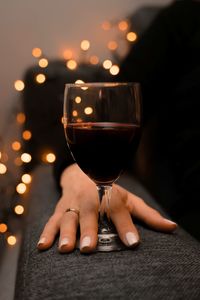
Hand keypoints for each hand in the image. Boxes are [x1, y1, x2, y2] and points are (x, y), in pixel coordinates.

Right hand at [37, 164, 176, 252]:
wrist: (82, 173)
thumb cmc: (109, 191)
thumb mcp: (129, 199)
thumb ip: (147, 215)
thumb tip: (171, 227)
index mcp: (109, 194)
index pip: (119, 208)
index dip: (126, 225)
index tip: (133, 242)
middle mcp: (90, 198)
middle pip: (89, 211)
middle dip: (88, 229)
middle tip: (88, 248)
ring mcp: (73, 203)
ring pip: (68, 216)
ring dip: (65, 232)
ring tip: (65, 249)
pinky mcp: (60, 209)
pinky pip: (51, 220)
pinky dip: (46, 233)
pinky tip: (43, 247)